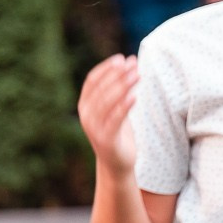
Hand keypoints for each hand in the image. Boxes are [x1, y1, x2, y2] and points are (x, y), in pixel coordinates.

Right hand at [78, 55, 139, 171]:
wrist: (117, 164)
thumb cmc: (118, 132)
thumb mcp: (113, 109)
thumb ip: (115, 91)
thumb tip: (127, 64)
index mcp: (84, 105)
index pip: (91, 80)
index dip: (106, 68)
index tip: (122, 58)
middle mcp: (85, 115)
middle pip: (101, 89)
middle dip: (118, 74)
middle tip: (133, 63)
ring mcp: (94, 128)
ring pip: (107, 101)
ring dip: (123, 85)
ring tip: (138, 74)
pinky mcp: (106, 140)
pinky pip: (115, 119)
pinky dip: (124, 106)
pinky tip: (135, 96)